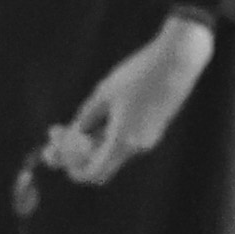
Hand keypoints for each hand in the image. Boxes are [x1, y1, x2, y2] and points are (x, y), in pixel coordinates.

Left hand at [38, 11, 221, 193]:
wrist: (178, 60)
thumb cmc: (139, 73)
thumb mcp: (104, 92)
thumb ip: (86, 117)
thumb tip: (72, 135)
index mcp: (122, 141)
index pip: (92, 173)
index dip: (71, 169)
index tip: (56, 152)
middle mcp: (137, 147)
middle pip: (101, 166)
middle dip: (77, 156)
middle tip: (57, 134)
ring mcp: (149, 139)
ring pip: (112, 153)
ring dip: (91, 144)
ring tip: (72, 122)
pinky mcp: (155, 129)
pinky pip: (125, 142)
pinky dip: (108, 136)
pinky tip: (98, 116)